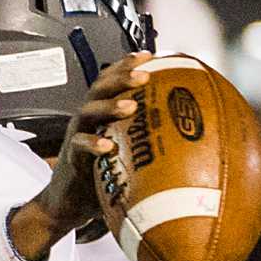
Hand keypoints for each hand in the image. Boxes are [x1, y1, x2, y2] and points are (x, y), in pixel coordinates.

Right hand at [14, 52, 153, 253]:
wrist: (66, 205)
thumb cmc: (101, 178)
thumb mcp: (127, 155)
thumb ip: (147, 142)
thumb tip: (193, 139)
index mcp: (101, 115)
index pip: (110, 82)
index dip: (126, 65)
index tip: (148, 55)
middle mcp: (87, 121)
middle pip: (99, 89)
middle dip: (120, 78)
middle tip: (144, 75)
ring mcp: (76, 137)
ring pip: (87, 112)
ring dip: (109, 107)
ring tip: (130, 106)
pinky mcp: (70, 158)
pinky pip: (79, 145)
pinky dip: (92, 143)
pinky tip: (108, 145)